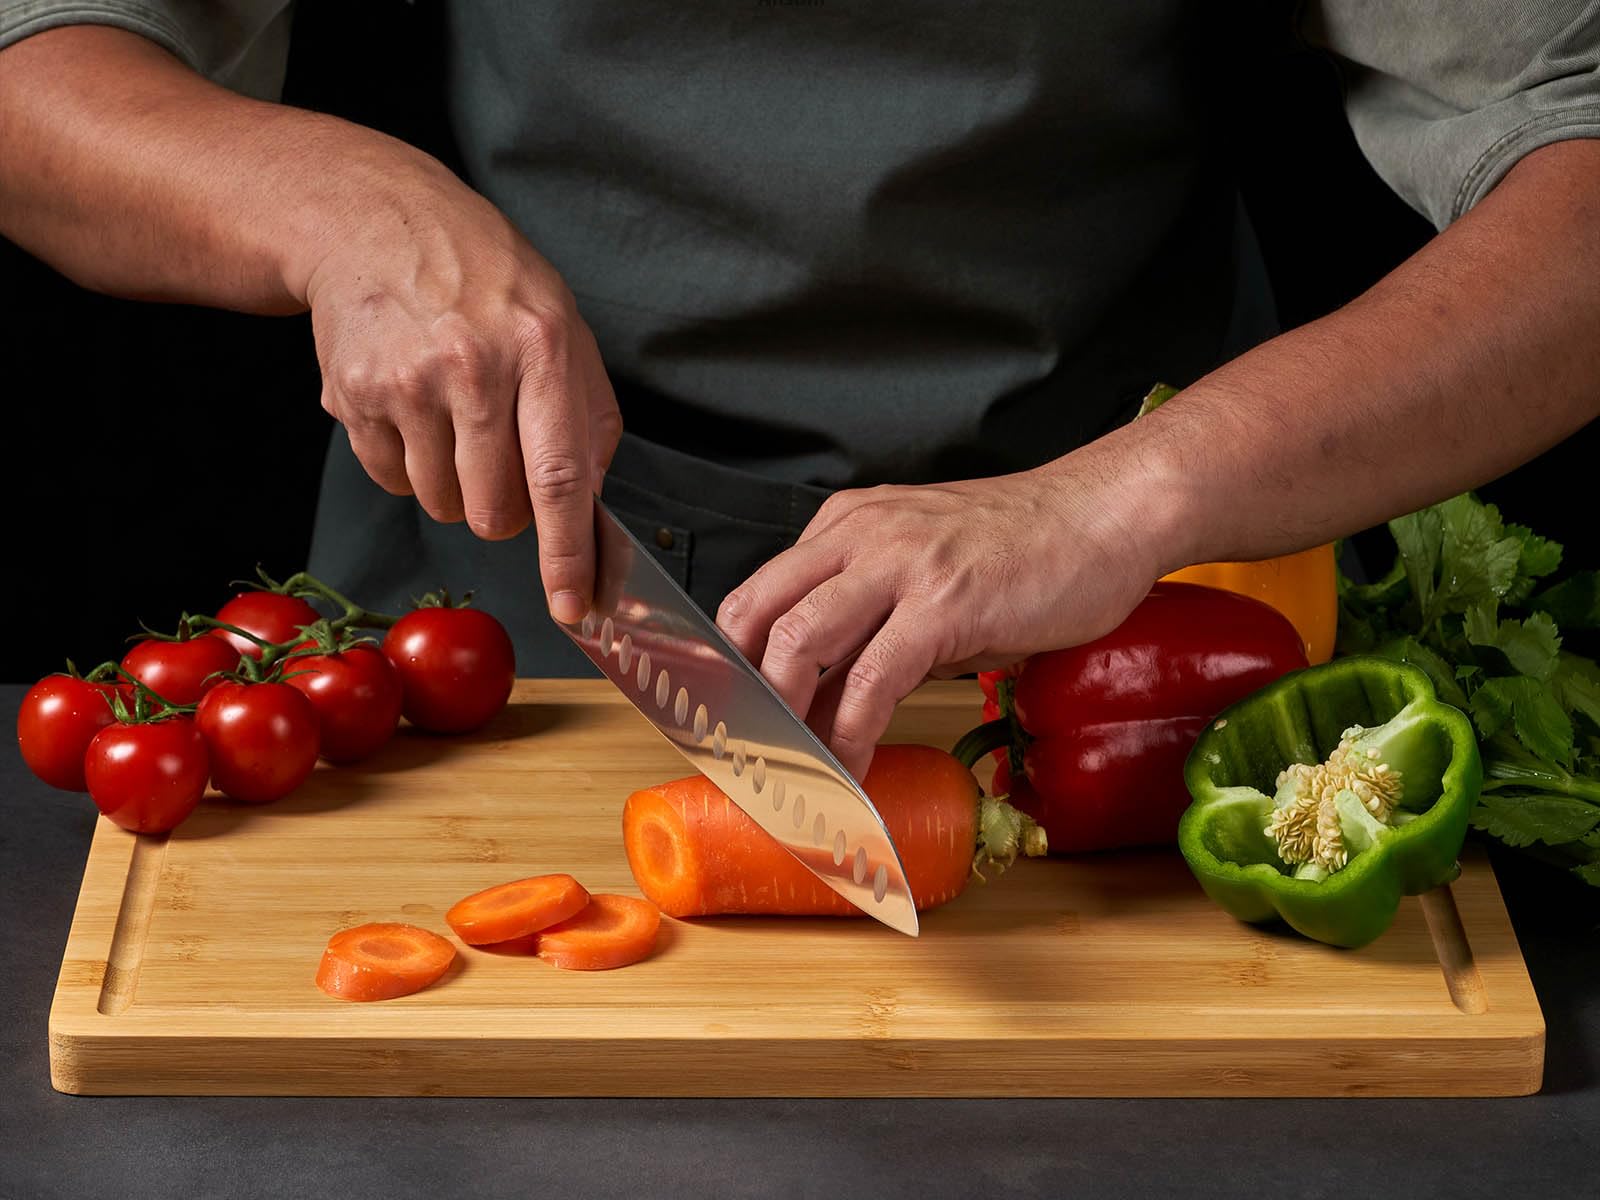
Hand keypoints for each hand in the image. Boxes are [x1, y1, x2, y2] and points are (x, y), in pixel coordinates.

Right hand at [300, 150, 620, 623]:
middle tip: (500, 460)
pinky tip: (412, 406)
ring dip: (453, 485)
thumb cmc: (486, 282)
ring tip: (452, 418)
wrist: (376, 223)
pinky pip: (392, 480)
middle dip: (504, 511)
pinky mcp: (354, 395)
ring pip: (441, 506)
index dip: (567, 555)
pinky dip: (408, 462)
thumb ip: (589, 419)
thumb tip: (593, 512)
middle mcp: (473, 366)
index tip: (575, 607)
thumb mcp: (563, 326)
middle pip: (494, 510)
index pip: (560, 478)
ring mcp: (408, 382)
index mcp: (542, 348)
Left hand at [717, 455, 1174, 778]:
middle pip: (757, 616)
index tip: (733, 716)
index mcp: (847, 524)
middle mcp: (861, 535)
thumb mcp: (928, 574)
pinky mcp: (944, 604)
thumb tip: (824, 700)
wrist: (1106, 514)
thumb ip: (871, 625)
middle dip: (742, 694)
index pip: (758, 593)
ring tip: (792, 766)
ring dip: (785, 719)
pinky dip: (851, 734)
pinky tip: (852, 766)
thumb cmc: (1028, 548)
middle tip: (749, 749)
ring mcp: (900, 566)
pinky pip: (873, 680)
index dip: (732, 663)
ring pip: (800, 644)